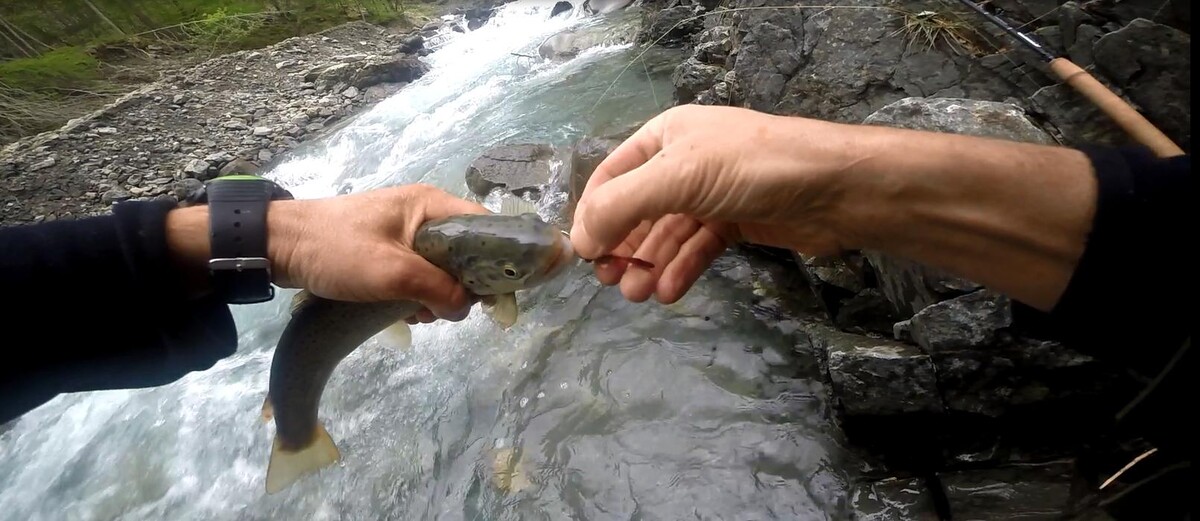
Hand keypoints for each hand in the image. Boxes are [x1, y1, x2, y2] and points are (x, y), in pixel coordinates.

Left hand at [166, 184, 488, 322]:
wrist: (277, 246)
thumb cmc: (337, 250)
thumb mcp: (392, 272)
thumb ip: (438, 289)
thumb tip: (468, 308)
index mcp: (432, 205)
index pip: (487, 226)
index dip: (501, 257)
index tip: (501, 293)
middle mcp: (425, 215)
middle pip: (468, 253)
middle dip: (463, 286)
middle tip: (446, 309)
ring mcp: (405, 234)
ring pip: (443, 269)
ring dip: (437, 296)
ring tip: (417, 314)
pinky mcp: (388, 252)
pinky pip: (419, 276)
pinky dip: (417, 296)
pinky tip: (403, 313)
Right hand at [569, 104, 863, 303]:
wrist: (834, 188)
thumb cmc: (752, 168)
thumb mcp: (677, 177)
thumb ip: (622, 206)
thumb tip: (580, 242)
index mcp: (666, 136)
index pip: (612, 176)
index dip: (593, 213)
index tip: (583, 254)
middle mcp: (685, 161)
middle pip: (638, 208)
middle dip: (622, 245)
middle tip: (611, 281)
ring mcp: (712, 192)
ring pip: (668, 233)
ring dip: (650, 263)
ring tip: (637, 295)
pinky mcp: (737, 221)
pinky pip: (699, 246)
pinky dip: (682, 268)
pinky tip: (670, 292)